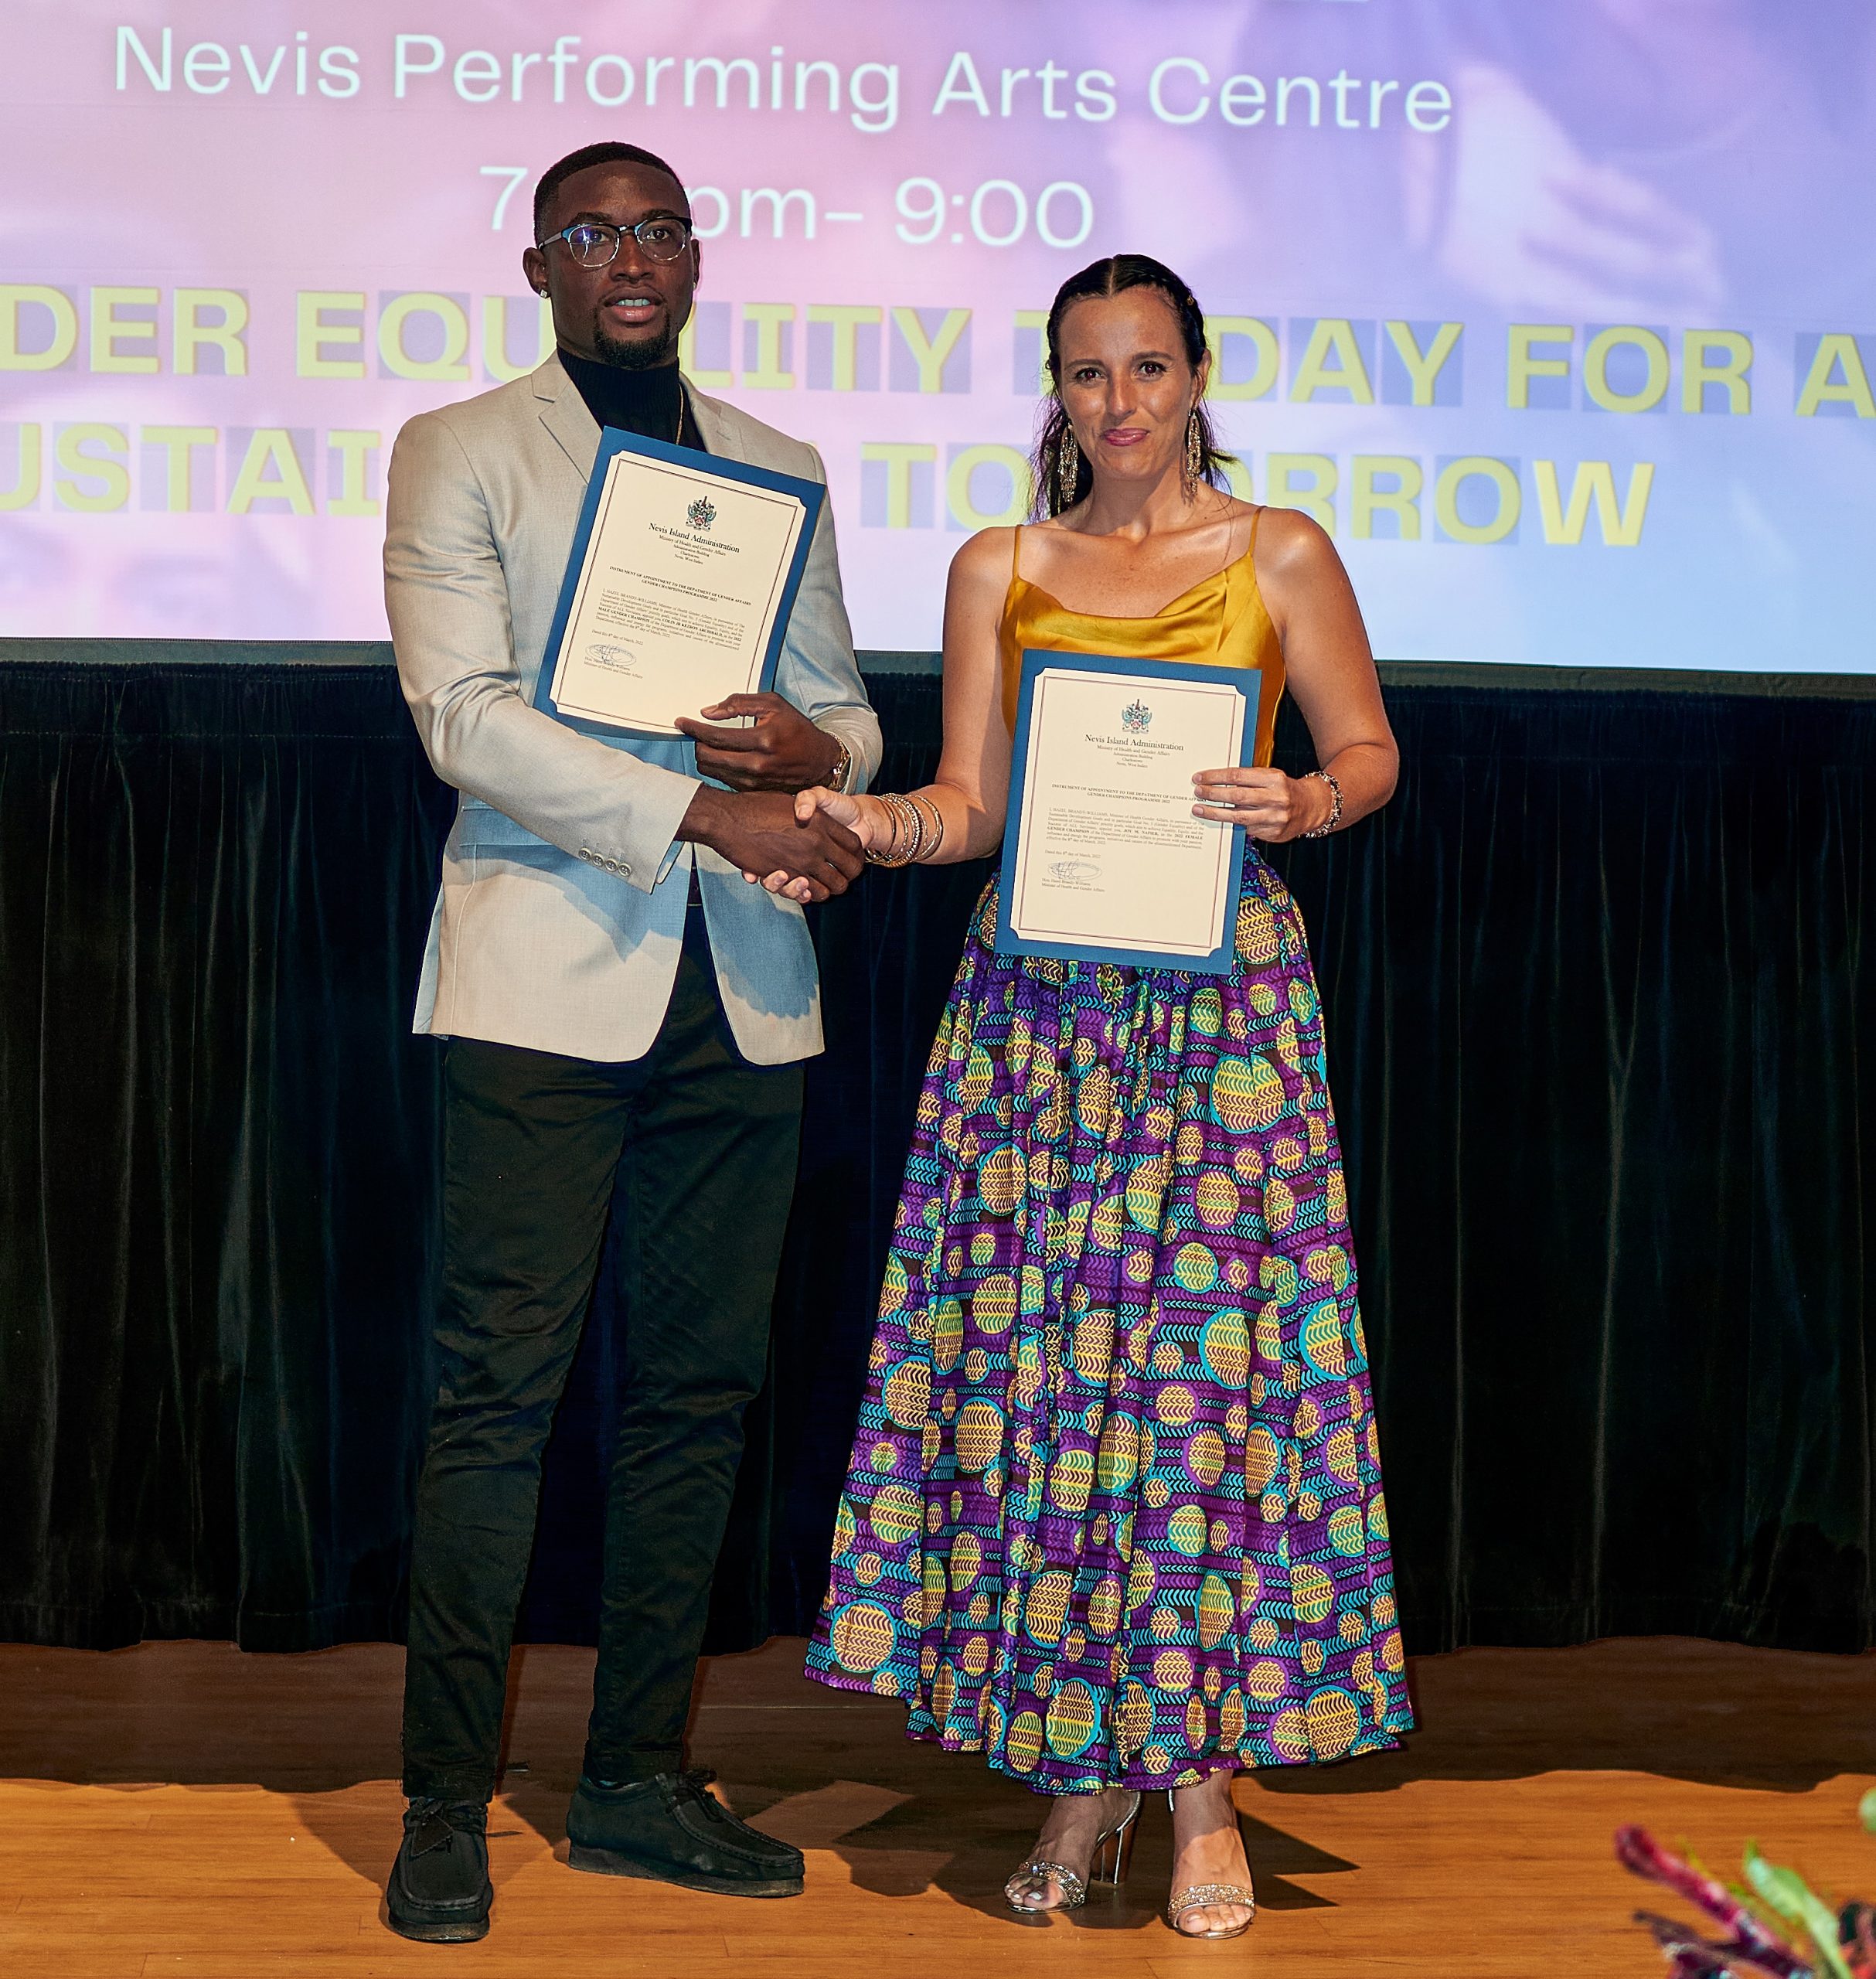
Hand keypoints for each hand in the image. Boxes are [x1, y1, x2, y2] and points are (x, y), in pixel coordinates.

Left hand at [674, 693, 842, 792]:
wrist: (819, 761)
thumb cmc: (797, 729)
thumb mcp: (773, 704)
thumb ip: (739, 704)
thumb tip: (708, 712)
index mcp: (763, 739)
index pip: (716, 737)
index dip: (694, 729)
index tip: (682, 723)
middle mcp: (758, 764)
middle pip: (708, 757)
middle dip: (696, 744)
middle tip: (696, 734)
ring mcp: (755, 781)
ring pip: (711, 771)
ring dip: (704, 757)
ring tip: (709, 745)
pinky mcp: (754, 790)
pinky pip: (723, 780)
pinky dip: (717, 768)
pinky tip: (722, 758)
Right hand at [681, 787, 863, 901]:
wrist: (728, 820)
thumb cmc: (755, 807)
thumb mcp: (789, 800)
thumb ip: (808, 809)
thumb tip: (815, 816)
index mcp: (821, 821)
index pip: (854, 843)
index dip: (856, 853)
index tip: (852, 857)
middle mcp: (817, 841)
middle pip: (851, 867)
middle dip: (850, 875)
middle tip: (844, 876)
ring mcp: (803, 860)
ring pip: (833, 885)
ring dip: (832, 889)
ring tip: (827, 887)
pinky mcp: (786, 875)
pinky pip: (809, 893)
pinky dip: (810, 895)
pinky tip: (807, 890)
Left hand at [1191, 766, 1331, 843]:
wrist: (1311, 807)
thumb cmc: (1285, 789)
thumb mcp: (1271, 777)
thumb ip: (1249, 779)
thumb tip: (1217, 781)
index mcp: (1274, 779)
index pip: (1238, 776)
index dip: (1215, 777)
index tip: (1200, 778)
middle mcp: (1276, 798)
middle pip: (1236, 796)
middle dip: (1213, 794)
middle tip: (1197, 792)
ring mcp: (1275, 818)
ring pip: (1238, 817)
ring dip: (1215, 813)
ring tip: (1200, 809)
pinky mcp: (1273, 833)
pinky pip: (1247, 829)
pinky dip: (1231, 825)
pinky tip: (1219, 821)